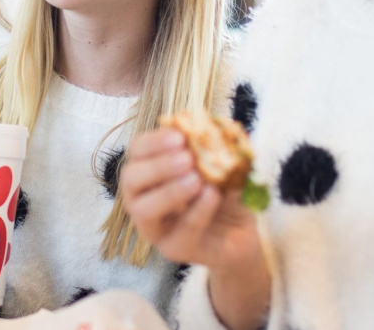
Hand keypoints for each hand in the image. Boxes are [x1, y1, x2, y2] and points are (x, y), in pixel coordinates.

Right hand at [120, 129, 269, 328]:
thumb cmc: (224, 194)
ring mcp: (155, 227)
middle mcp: (143, 198)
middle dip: (157, 165)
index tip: (179, 134)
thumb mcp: (224, 164)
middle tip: (186, 157)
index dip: (153, 141)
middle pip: (130, 179)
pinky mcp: (174, 249)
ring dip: (168, 190)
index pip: (137, 151)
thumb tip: (226, 126)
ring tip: (196, 178)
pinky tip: (212, 195)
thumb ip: (220, 147)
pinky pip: (181, 230)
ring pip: (144, 209)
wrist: (243, 233)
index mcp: (150, 172)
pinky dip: (197, 210)